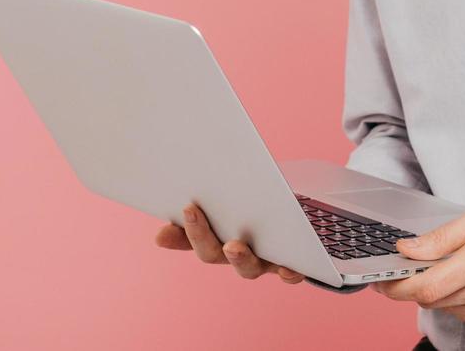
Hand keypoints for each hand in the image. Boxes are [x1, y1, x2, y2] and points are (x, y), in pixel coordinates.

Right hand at [154, 202, 305, 283]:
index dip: (176, 236)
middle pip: (213, 254)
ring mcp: (262, 260)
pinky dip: (288, 274)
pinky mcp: (290, 262)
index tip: (160, 230)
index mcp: (218, 236)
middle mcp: (236, 252)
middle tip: (190, 211)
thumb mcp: (236, 195)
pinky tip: (288, 269)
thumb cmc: (262, 200)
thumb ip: (213, 197)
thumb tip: (182, 192)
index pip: (190, 238)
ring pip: (247, 268)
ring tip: (233, 246)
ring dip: (239, 258)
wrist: (304, 214)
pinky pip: (288, 273)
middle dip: (199, 235)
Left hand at [369, 201, 464, 333]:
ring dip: (440, 292)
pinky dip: (461, 300)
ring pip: (450, 308)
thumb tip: (408, 249)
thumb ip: (444, 236)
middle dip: (415, 286)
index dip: (398, 287)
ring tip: (452, 267)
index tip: (383, 280)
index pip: (427, 287)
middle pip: (435, 299)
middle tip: (409, 268)